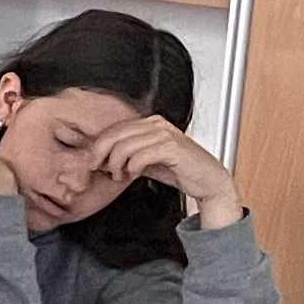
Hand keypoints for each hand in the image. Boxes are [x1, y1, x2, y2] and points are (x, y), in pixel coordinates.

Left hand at [98, 116, 243, 229]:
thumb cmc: (180, 170)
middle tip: (99, 169)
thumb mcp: (146, 160)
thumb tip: (100, 159)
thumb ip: (126, 156)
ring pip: (124, 146)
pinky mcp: (172, 148)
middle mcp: (156, 124)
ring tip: (120, 176)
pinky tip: (134, 175)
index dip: (98, 146)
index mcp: (149, 122)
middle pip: (114, 135)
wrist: (209, 181)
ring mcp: (165, 134)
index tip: (94, 162)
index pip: (113, 129)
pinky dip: (132, 168)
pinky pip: (140, 156)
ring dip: (116, 165)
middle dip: (101, 154)